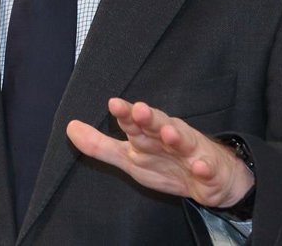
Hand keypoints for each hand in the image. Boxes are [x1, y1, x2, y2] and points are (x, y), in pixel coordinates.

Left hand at [66, 98, 253, 208]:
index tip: (113, 104)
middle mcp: (169, 136)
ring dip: (177, 136)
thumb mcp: (130, 158)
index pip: (134, 122)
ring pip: (184, 141)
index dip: (125, 113)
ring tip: (168, 132)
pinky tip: (199, 165)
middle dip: (150, 117)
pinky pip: (207, 167)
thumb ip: (100, 146)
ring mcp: (191, 151)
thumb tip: (70, 128)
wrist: (211, 179)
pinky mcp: (209, 169)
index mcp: (148, 134)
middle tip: (140, 110)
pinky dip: (204, 166)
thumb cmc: (167, 162)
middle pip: (159, 124)